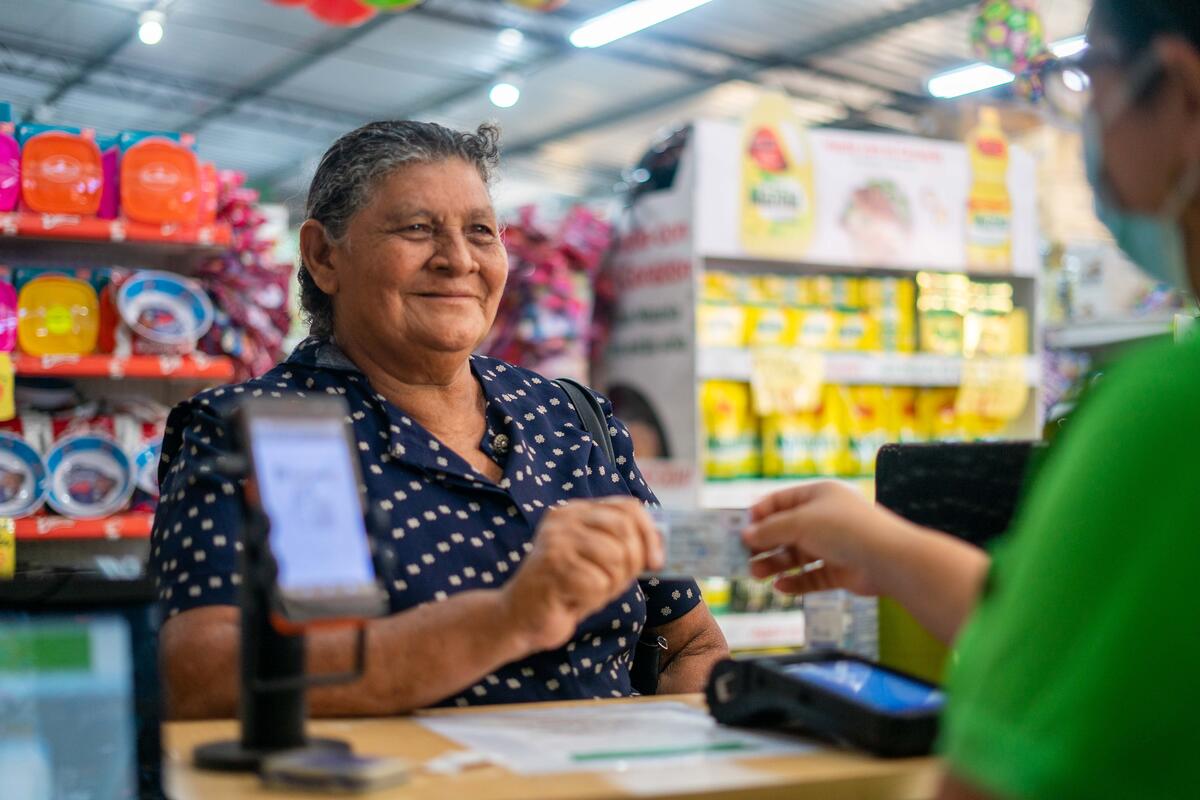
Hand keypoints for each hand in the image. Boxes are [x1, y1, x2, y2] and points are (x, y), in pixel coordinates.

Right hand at [500, 497, 663, 652]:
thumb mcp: (598, 562)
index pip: (628, 507)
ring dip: (610, 585)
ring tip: (587, 591)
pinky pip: (598, 584)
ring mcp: (556, 540)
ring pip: (616, 558)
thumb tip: (662, 543)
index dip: (650, 534)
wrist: (520, 618)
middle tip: (614, 584)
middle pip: (625, 530)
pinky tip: (572, 600)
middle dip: (633, 563)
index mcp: (576, 511)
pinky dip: (593, 600)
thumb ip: (625, 547)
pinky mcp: (553, 566)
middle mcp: (564, 519)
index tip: (656, 562)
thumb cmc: (566, 591)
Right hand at [743, 481, 913, 596]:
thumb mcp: (800, 523)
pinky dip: (796, 582)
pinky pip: (812, 576)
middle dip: (764, 543)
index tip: (740, 529)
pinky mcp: (841, 570)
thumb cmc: (845, 530)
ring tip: (756, 574)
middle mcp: (826, 518)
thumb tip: (747, 534)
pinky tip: (780, 587)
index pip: (781, 501)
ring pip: (797, 555)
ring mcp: (834, 545)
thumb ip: (770, 529)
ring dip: (776, 564)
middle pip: (786, 530)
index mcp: (818, 495)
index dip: (760, 514)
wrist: (889, 559)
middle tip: (743, 557)